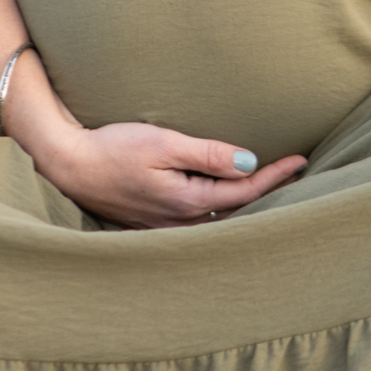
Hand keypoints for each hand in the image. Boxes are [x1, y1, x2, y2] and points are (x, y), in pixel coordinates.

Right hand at [42, 119, 306, 228]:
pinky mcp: (154, 223)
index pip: (245, 192)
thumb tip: (249, 162)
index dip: (275, 176)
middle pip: (237, 213)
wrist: (69, 165)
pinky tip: (228, 201)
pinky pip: (200, 221)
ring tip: (272, 189)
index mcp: (188, 202)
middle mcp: (181, 222)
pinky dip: (223, 211)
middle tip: (298, 178)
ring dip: (247, 205)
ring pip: (219, 221)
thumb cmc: (113, 149)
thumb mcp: (163, 143)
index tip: (301, 161)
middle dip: (268, 195)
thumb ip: (208, 154)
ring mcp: (166, 227)